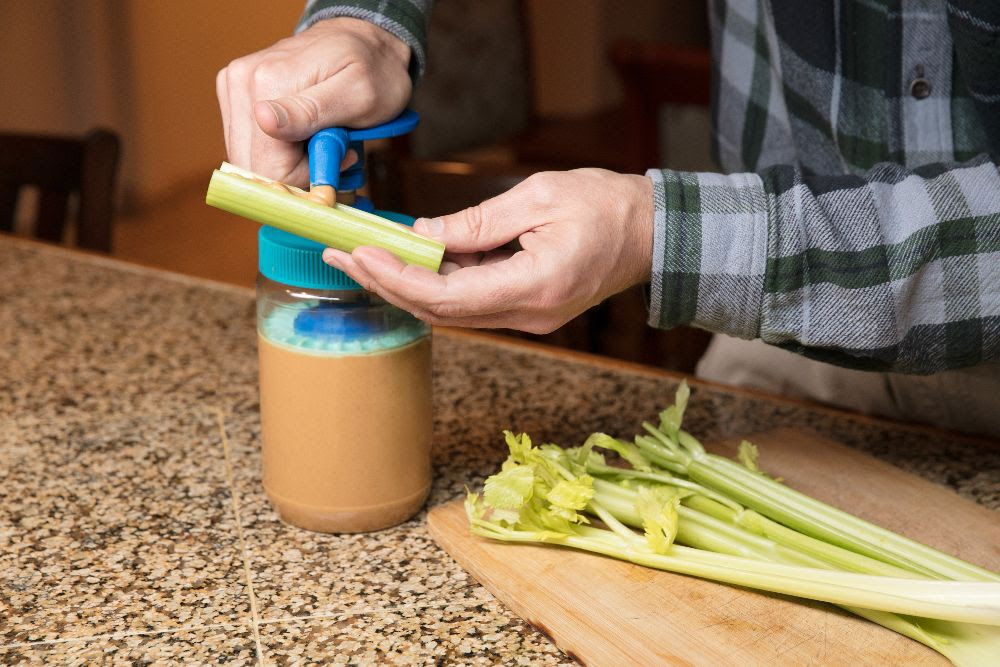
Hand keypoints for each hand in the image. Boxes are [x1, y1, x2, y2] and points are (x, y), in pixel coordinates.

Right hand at [216, 17, 410, 186]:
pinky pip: (249, 144)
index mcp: (267, 82)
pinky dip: (277, 150)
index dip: (305, 174)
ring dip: (286, 161)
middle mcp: (241, 81)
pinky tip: (302, 132)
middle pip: (253, 165)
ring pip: (248, 158)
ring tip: (318, 136)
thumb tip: (263, 120)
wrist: (365, 41)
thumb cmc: (372, 70)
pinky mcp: (235, 95)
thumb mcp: (359, 95)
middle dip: (294, 169)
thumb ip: (310, 112)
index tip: (335, 152)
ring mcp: (234, 87)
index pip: (268, 166)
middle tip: (329, 146)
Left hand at [322, 169, 653, 333]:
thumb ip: (477, 221)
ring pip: (450, 311)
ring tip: (360, 256)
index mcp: (535, 286)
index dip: (398, 279)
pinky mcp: (525, 310)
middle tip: (341, 256)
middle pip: (440, 312)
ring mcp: (527, 318)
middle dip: (386, 284)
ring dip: (404, 285)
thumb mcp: (538, 197)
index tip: (361, 254)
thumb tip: (424, 232)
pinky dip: (434, 283)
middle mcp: (528, 315)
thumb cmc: (606, 207)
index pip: (449, 296)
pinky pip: (470, 303)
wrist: (652, 235)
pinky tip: (406, 261)